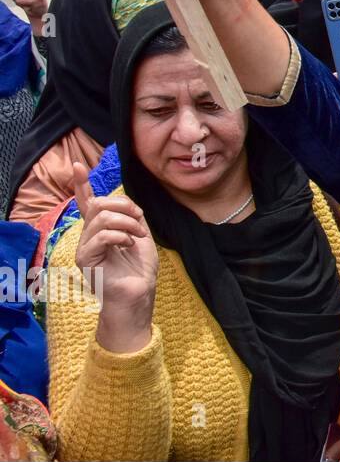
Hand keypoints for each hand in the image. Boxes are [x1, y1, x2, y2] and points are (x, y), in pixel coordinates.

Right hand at [72, 162, 157, 353]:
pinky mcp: (86, 260)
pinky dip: (121, 235)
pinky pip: (101, 235)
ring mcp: (85, 248)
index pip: (87, 203)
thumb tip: (126, 203)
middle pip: (99, 204)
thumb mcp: (140, 236)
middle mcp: (89, 237)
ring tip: (138, 236)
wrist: (138, 296)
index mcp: (101, 230)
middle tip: (140, 223)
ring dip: (128, 223)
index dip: (81, 184)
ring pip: (101, 217)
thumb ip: (131, 218)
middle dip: (125, 207)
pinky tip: (129, 245)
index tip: (77, 166)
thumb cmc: (139, 270)